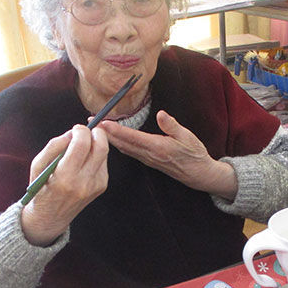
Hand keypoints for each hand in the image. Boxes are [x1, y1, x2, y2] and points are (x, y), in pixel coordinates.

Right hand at [20, 125, 108, 245]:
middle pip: (101, 147)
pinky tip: (84, 160)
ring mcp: (95, 186)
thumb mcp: (38, 165)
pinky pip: (103, 163)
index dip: (81, 131)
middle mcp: (84, 182)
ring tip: (82, 147)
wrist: (51, 217)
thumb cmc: (41, 189)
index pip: (82, 144)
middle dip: (96, 133)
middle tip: (86, 131)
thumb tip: (72, 132)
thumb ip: (54, 146)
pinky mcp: (101, 187)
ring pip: (104, 154)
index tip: (76, 129)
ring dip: (95, 144)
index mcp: (65, 176)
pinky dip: (96, 156)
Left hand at [99, 110, 237, 199]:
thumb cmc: (194, 154)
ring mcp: (147, 159)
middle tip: (89, 123)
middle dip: (104, 134)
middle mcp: (149, 155)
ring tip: (96, 130)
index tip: (102, 123)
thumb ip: (172, 126)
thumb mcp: (187, 136)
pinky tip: (111, 140)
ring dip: (109, 139)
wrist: (198, 173)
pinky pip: (129, 152)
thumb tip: (161, 114)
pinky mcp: (148, 160)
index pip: (131, 137)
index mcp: (157, 147)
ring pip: (123, 148)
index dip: (115, 130)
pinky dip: (117, 144)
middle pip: (122, 143)